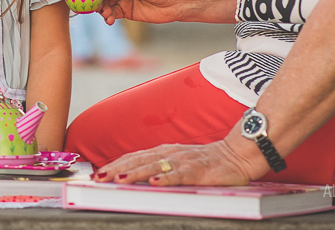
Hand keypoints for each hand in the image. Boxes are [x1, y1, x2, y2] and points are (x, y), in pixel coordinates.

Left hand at [93, 139, 262, 186]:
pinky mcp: (199, 170)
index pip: (134, 157)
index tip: (97, 173)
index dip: (115, 164)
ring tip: (118, 179)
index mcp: (163, 151)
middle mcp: (170, 153)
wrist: (237, 154)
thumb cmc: (206, 161)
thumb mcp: (178, 162)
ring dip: (135, 173)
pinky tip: (154, 183)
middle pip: (139, 160)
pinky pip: (180, 175)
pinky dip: (166, 178)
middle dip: (117, 168)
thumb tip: (136, 175)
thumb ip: (159, 166)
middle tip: (99, 178)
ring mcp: (184, 161)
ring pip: (155, 167)